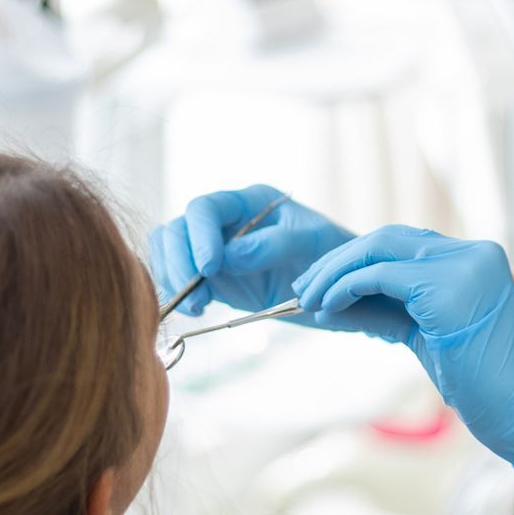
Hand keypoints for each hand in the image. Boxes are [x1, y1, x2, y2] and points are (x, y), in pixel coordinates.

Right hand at [148, 185, 408, 337]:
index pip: (205, 209)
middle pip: (177, 230)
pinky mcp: (214, 279)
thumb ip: (272, 245)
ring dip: (174, 279)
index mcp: (248, 202)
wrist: (343, 286)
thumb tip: (228, 255)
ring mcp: (215, 250)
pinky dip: (178, 294)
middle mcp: (225, 222)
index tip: (209, 268)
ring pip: (170, 254)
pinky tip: (196, 312)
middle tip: (197, 298)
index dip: (199, 236)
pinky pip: (180, 280)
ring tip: (197, 309)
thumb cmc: (333, 254)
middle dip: (178, 261)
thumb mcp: (310, 244)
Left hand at [293, 227, 513, 480]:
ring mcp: (463, 267)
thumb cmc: (482, 382)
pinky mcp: (447, 290)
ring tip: (309, 298)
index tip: (324, 282)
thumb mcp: (429, 332)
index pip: (404, 242)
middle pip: (387, 238)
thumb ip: (392, 307)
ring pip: (379, 250)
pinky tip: (329, 306)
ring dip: (335, 273)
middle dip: (339, 261)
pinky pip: (380, 275)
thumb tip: (338, 297)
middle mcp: (473, 253)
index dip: (359, 258)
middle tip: (305, 287)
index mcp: (476, 258)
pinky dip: (347, 286)